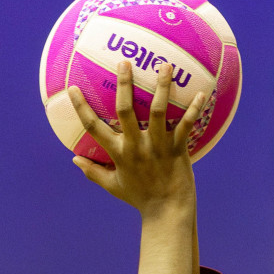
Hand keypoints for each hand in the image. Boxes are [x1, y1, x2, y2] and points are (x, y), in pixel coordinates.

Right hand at [67, 60, 205, 217]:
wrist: (166, 212)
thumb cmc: (140, 198)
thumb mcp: (113, 186)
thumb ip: (93, 172)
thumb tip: (74, 160)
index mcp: (118, 154)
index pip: (93, 128)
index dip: (81, 108)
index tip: (72, 88)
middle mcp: (136, 147)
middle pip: (126, 111)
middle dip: (124, 84)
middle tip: (124, 62)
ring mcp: (157, 147)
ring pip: (158, 112)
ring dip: (162, 87)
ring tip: (165, 65)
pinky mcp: (177, 150)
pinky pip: (186, 126)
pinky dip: (193, 110)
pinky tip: (200, 94)